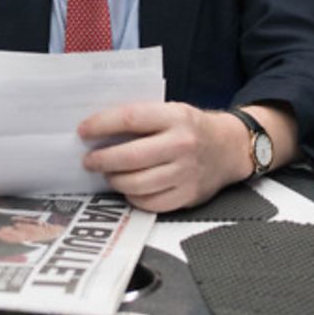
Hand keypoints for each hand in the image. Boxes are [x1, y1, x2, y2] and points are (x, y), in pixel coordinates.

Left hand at [77, 101, 251, 212]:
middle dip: (102, 159)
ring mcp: (186, 173)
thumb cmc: (192, 128)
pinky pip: (151, 203)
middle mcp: (182, 145)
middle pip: (131, 156)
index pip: (131, 119)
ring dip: (115, 180)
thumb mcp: (171, 111)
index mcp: (176, 117)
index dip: (102, 125)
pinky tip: (129, 189)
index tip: (83, 131)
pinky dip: (133, 197)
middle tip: (89, 160)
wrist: (230, 148)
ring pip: (138, 184)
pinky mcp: (188, 195)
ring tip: (109, 175)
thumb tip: (99, 129)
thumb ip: (141, 118)